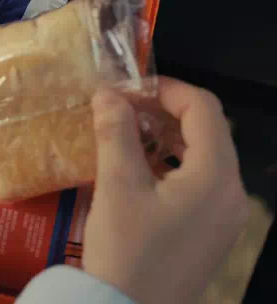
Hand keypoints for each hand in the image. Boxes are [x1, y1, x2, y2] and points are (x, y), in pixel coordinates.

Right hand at [83, 76, 248, 303]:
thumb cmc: (125, 250)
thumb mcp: (116, 187)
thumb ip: (115, 133)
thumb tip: (108, 94)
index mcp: (215, 177)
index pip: (204, 109)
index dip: (166, 89)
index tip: (128, 89)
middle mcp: (231, 193)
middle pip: (208, 131)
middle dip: (165, 113)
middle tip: (123, 109)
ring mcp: (225, 215)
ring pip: (203, 156)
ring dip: (167, 138)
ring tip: (127, 136)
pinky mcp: (211, 231)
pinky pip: (199, 182)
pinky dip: (172, 165)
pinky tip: (139, 171)